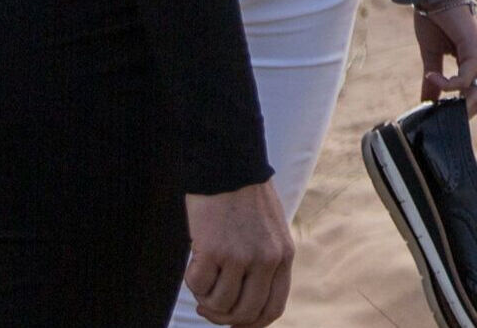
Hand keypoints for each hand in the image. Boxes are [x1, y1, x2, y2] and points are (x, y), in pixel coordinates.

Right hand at [184, 181, 292, 325]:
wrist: (227, 164)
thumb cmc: (244, 197)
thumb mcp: (270, 231)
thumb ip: (266, 264)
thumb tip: (245, 307)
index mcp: (284, 255)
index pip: (272, 309)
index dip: (250, 323)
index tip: (232, 320)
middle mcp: (267, 260)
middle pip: (245, 315)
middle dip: (222, 316)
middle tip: (207, 305)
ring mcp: (241, 256)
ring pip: (219, 304)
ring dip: (205, 297)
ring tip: (202, 276)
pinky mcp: (214, 249)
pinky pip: (198, 286)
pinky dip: (192, 280)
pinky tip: (195, 260)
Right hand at [414, 0, 476, 115]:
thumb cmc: (434, 20)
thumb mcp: (431, 56)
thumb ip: (433, 81)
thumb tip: (426, 103)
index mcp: (473, 61)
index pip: (474, 94)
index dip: (460, 109)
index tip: (441, 116)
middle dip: (460, 113)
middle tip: (438, 117)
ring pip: (476, 93)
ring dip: (454, 103)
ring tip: (433, 98)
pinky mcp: (475, 50)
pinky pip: (463, 80)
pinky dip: (446, 84)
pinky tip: (431, 76)